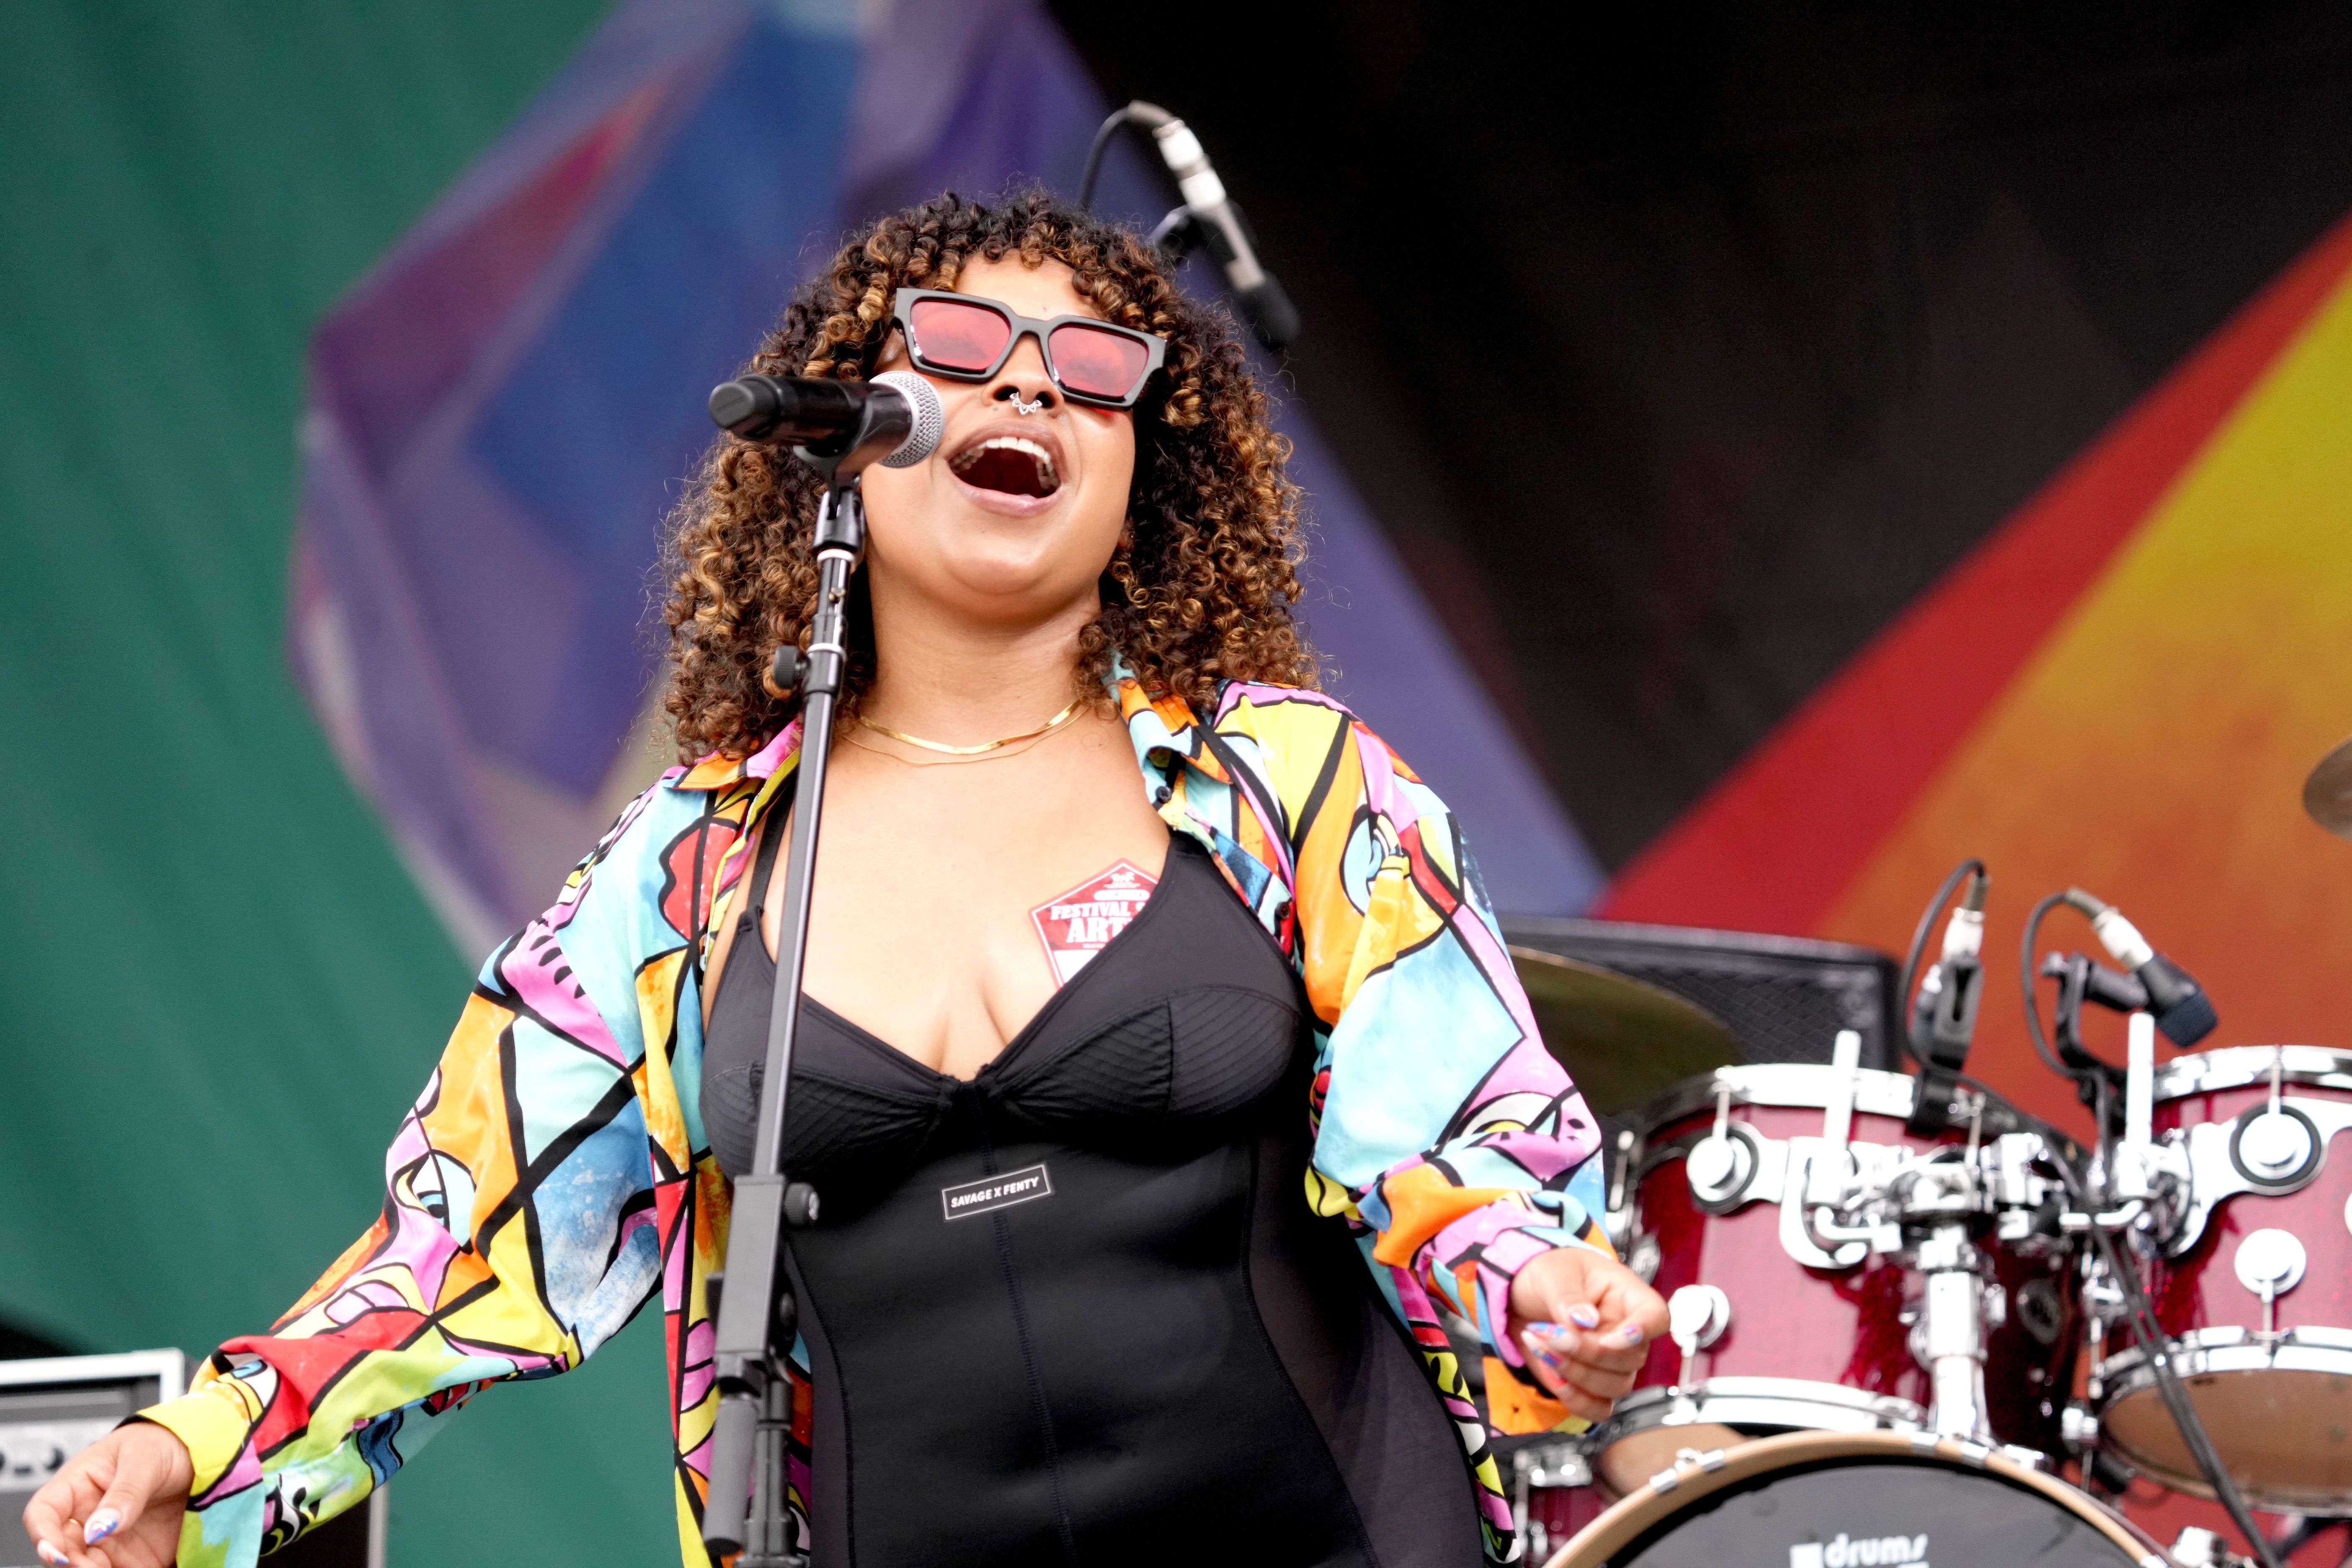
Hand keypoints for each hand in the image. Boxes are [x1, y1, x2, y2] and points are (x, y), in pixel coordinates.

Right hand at [21, 1422, 191, 1567]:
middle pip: (63, 1550)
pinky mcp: (135, 1557)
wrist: (203, 1455)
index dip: (43, 1536)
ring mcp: (110, 1541)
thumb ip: (125, 1492)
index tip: (57, 1555)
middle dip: (72, 1565)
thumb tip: (98, 1528)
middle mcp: (88, 1518)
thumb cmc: (164, 1444)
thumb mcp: (146, 1458)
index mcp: (78, 1486)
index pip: (43, 1513)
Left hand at [1505, 1245, 1668, 1421]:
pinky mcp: (1593, 1386)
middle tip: (1548, 1333)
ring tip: (1540, 1345)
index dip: (1641, 1332)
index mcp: (1628, 1296)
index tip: (1607, 1337)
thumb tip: (1585, 1320)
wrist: (1521, 1296)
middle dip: (1586, 1352)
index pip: (1656, 1317)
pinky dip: (1574, 1399)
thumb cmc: (1548, 1274)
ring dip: (1575, 1373)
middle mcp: (1627, 1332)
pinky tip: (1550, 1372)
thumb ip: (1568, 1296)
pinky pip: (1599, 1408)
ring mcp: (1613, 1362)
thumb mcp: (1553, 1273)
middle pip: (1631, 1359)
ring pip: (1616, 1386)